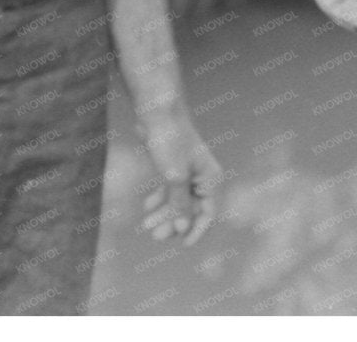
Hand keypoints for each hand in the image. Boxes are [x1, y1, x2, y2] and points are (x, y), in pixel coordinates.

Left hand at [139, 105, 220, 245]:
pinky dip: (160, 199)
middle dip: (174, 224)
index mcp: (210, 179)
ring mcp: (188, 172)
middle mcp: (202, 177)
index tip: (182, 245)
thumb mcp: (174, 177)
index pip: (209, 213)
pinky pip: (171, 190)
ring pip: (179, 201)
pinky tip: (147, 206)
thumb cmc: (170, 141)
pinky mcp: (175, 167)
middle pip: (191, 210)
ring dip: (165, 214)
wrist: (158, 112)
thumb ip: (179, 204)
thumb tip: (184, 228)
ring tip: (145, 224)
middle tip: (155, 236)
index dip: (196, 231)